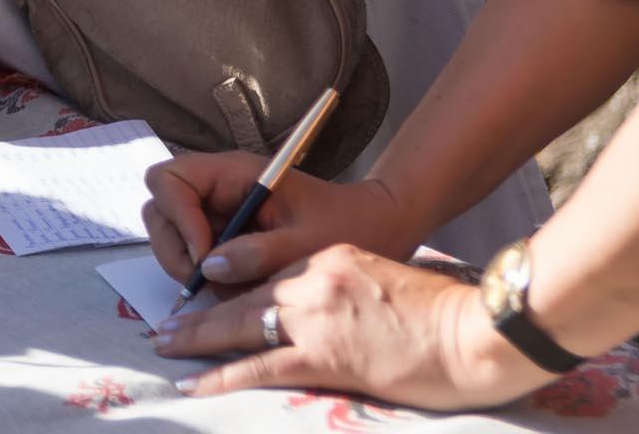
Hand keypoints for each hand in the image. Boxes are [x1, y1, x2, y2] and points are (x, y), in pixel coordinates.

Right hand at [145, 152, 418, 290]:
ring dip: (188, 265)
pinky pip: (195, 253)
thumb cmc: (347, 223)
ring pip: (171, 234)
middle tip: (207, 281)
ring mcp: (218, 211)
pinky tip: (237, 286)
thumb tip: (209, 268)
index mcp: (233, 172)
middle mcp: (217, 188)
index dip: (178, 218)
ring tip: (227, 287)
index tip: (206, 256)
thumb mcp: (306, 243)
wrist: (375, 226)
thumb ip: (257, 253)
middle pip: (160, 208)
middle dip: (175, 248)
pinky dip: (205, 276)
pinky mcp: (225, 234)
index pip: (169, 180)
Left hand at [151, 244, 553, 409]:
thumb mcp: (382, 282)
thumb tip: (321, 312)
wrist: (473, 332)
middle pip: (243, 294)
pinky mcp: (323, 354)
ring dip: (197, 337)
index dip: (231, 289)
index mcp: (329, 257)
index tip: (205, 297)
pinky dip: (220, 374)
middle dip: (200, 312)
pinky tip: (193, 382)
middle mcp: (313, 277)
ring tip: (165, 345)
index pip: (267, 273)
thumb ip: (343, 288)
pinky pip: (258, 366)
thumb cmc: (441, 314)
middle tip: (165, 324)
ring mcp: (315, 315)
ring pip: (240, 324)